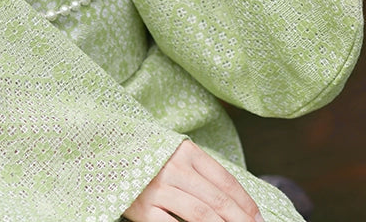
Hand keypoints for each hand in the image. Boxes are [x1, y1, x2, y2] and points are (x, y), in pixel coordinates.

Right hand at [123, 140, 264, 221]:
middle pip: (217, 201)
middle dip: (241, 221)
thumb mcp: (176, 154)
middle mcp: (173, 168)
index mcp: (186, 151)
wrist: (106, 153)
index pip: (225, 180)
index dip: (246, 203)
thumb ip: (201, 172)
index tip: (259, 220)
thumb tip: (236, 202)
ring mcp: (157, 189)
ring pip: (200, 216)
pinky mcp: (143, 210)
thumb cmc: (149, 158)